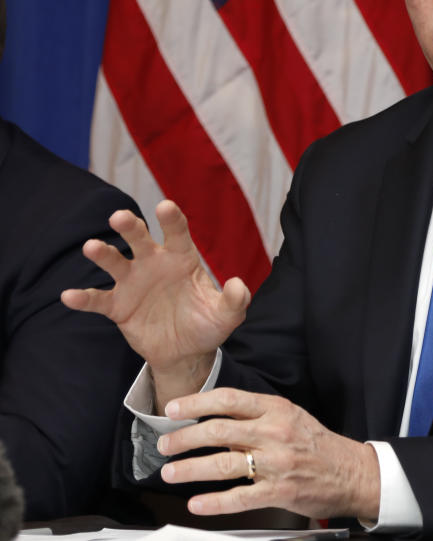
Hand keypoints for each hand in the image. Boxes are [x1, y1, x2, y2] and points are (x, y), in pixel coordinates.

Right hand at [61, 200, 249, 407]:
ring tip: (91, 247)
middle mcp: (154, 263)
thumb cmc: (207, 325)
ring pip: (115, 262)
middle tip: (120, 217)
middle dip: (130, 227)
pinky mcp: (118, 306)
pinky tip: (69, 296)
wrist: (185, 352)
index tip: (165, 206)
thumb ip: (234, 300)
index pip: (177, 233)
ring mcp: (133, 283)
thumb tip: (238, 284)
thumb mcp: (226, 315)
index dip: (172, 219)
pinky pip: (98, 300)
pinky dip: (83, 298)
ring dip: (102, 253)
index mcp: (182, 258)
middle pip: (139, 239)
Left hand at [156, 388, 380, 520]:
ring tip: (170, 473)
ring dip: (190, 469)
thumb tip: (218, 422)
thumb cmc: (319, 444)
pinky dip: (214, 502)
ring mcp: (276, 463)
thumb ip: (257, 418)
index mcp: (277, 410)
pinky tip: (197, 503)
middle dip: (184, 438)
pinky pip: (239, 497)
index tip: (173, 409)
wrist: (352, 472)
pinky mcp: (279, 492)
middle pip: (219, 430)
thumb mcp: (292, 417)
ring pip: (223, 464)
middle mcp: (275, 433)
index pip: (229, 400)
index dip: (196, 403)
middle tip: (165, 445)